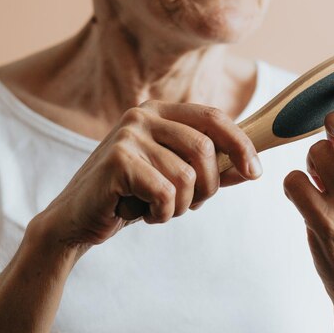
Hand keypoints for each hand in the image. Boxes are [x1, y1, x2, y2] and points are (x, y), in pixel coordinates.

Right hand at [36, 100, 261, 249]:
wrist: (77, 219)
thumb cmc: (130, 197)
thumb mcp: (175, 180)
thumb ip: (211, 171)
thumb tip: (252, 170)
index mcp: (160, 112)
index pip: (214, 118)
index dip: (241, 144)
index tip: (256, 172)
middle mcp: (143, 115)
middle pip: (205, 149)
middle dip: (206, 187)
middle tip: (186, 204)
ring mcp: (128, 135)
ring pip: (187, 176)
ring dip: (179, 206)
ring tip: (157, 208)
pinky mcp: (117, 160)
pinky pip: (165, 193)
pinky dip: (161, 213)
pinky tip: (141, 213)